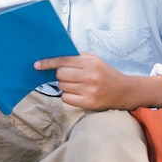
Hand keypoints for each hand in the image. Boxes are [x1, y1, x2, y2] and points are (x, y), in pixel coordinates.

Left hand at [35, 53, 161, 110]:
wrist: (124, 91)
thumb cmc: (105, 73)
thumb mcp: (94, 59)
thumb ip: (75, 57)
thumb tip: (53, 58)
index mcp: (90, 62)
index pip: (63, 60)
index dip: (48, 62)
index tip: (37, 65)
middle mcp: (90, 75)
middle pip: (60, 75)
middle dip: (60, 75)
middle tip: (68, 76)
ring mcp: (89, 90)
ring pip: (62, 87)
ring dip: (64, 85)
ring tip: (76, 84)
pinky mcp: (89, 103)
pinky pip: (66, 98)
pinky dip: (68, 96)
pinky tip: (77, 93)